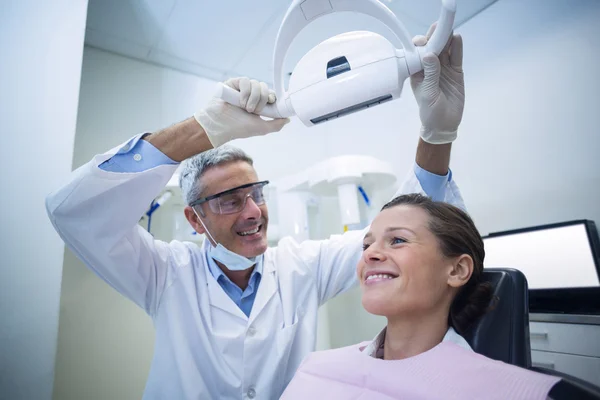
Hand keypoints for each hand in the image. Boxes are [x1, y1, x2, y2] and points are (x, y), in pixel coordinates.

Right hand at [194, 77, 289, 147]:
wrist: (220, 125)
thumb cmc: (238, 128)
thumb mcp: (261, 128)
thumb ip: (276, 124)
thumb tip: (288, 119)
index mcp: (258, 104)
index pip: (270, 94)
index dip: (272, 97)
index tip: (271, 102)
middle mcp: (251, 95)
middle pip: (265, 88)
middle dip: (262, 100)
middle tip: (254, 110)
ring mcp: (242, 89)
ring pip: (256, 84)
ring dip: (253, 98)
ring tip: (245, 108)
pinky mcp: (233, 83)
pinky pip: (246, 80)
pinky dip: (245, 92)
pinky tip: (239, 101)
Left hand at [410, 24, 464, 144]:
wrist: (444, 125)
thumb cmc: (430, 112)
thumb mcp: (428, 94)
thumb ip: (430, 74)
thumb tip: (430, 55)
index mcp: (418, 73)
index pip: (418, 55)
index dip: (420, 46)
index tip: (423, 41)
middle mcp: (430, 68)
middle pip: (432, 49)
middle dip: (434, 37)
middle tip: (438, 26)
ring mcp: (444, 69)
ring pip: (445, 50)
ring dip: (446, 39)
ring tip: (448, 28)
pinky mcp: (456, 72)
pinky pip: (456, 57)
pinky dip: (457, 48)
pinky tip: (457, 38)